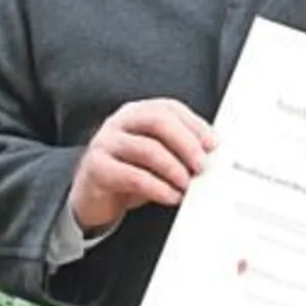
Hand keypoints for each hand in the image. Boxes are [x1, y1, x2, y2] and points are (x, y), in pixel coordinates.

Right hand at [70, 98, 215, 231]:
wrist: (92, 196)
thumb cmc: (129, 172)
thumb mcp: (155, 157)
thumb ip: (178, 150)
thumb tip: (210, 156)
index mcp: (138, 113)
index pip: (169, 108)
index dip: (194, 125)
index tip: (213, 144)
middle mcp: (120, 122)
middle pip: (157, 120)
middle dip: (186, 143)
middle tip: (202, 165)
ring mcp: (105, 142)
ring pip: (146, 148)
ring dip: (173, 168)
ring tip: (187, 184)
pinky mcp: (97, 168)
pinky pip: (131, 175)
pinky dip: (156, 187)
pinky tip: (170, 196)